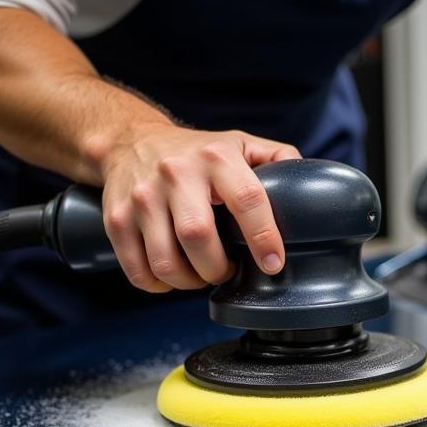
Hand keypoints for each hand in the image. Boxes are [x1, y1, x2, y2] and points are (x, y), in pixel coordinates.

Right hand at [100, 121, 300, 291]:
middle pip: (198, 238)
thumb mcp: (240, 144)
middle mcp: (176, 174)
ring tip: (201, 274)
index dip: (264, 239)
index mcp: (216, 157)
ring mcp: (141, 197)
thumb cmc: (197, 152)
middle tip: (227, 270)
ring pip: (166, 261)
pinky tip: (172, 277)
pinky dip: (159, 285)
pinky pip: (139, 271)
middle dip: (218, 268)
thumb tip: (311, 184)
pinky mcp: (115, 218)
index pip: (247, 200)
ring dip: (190, 282)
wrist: (128, 141)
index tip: (273, 264)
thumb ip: (279, 160)